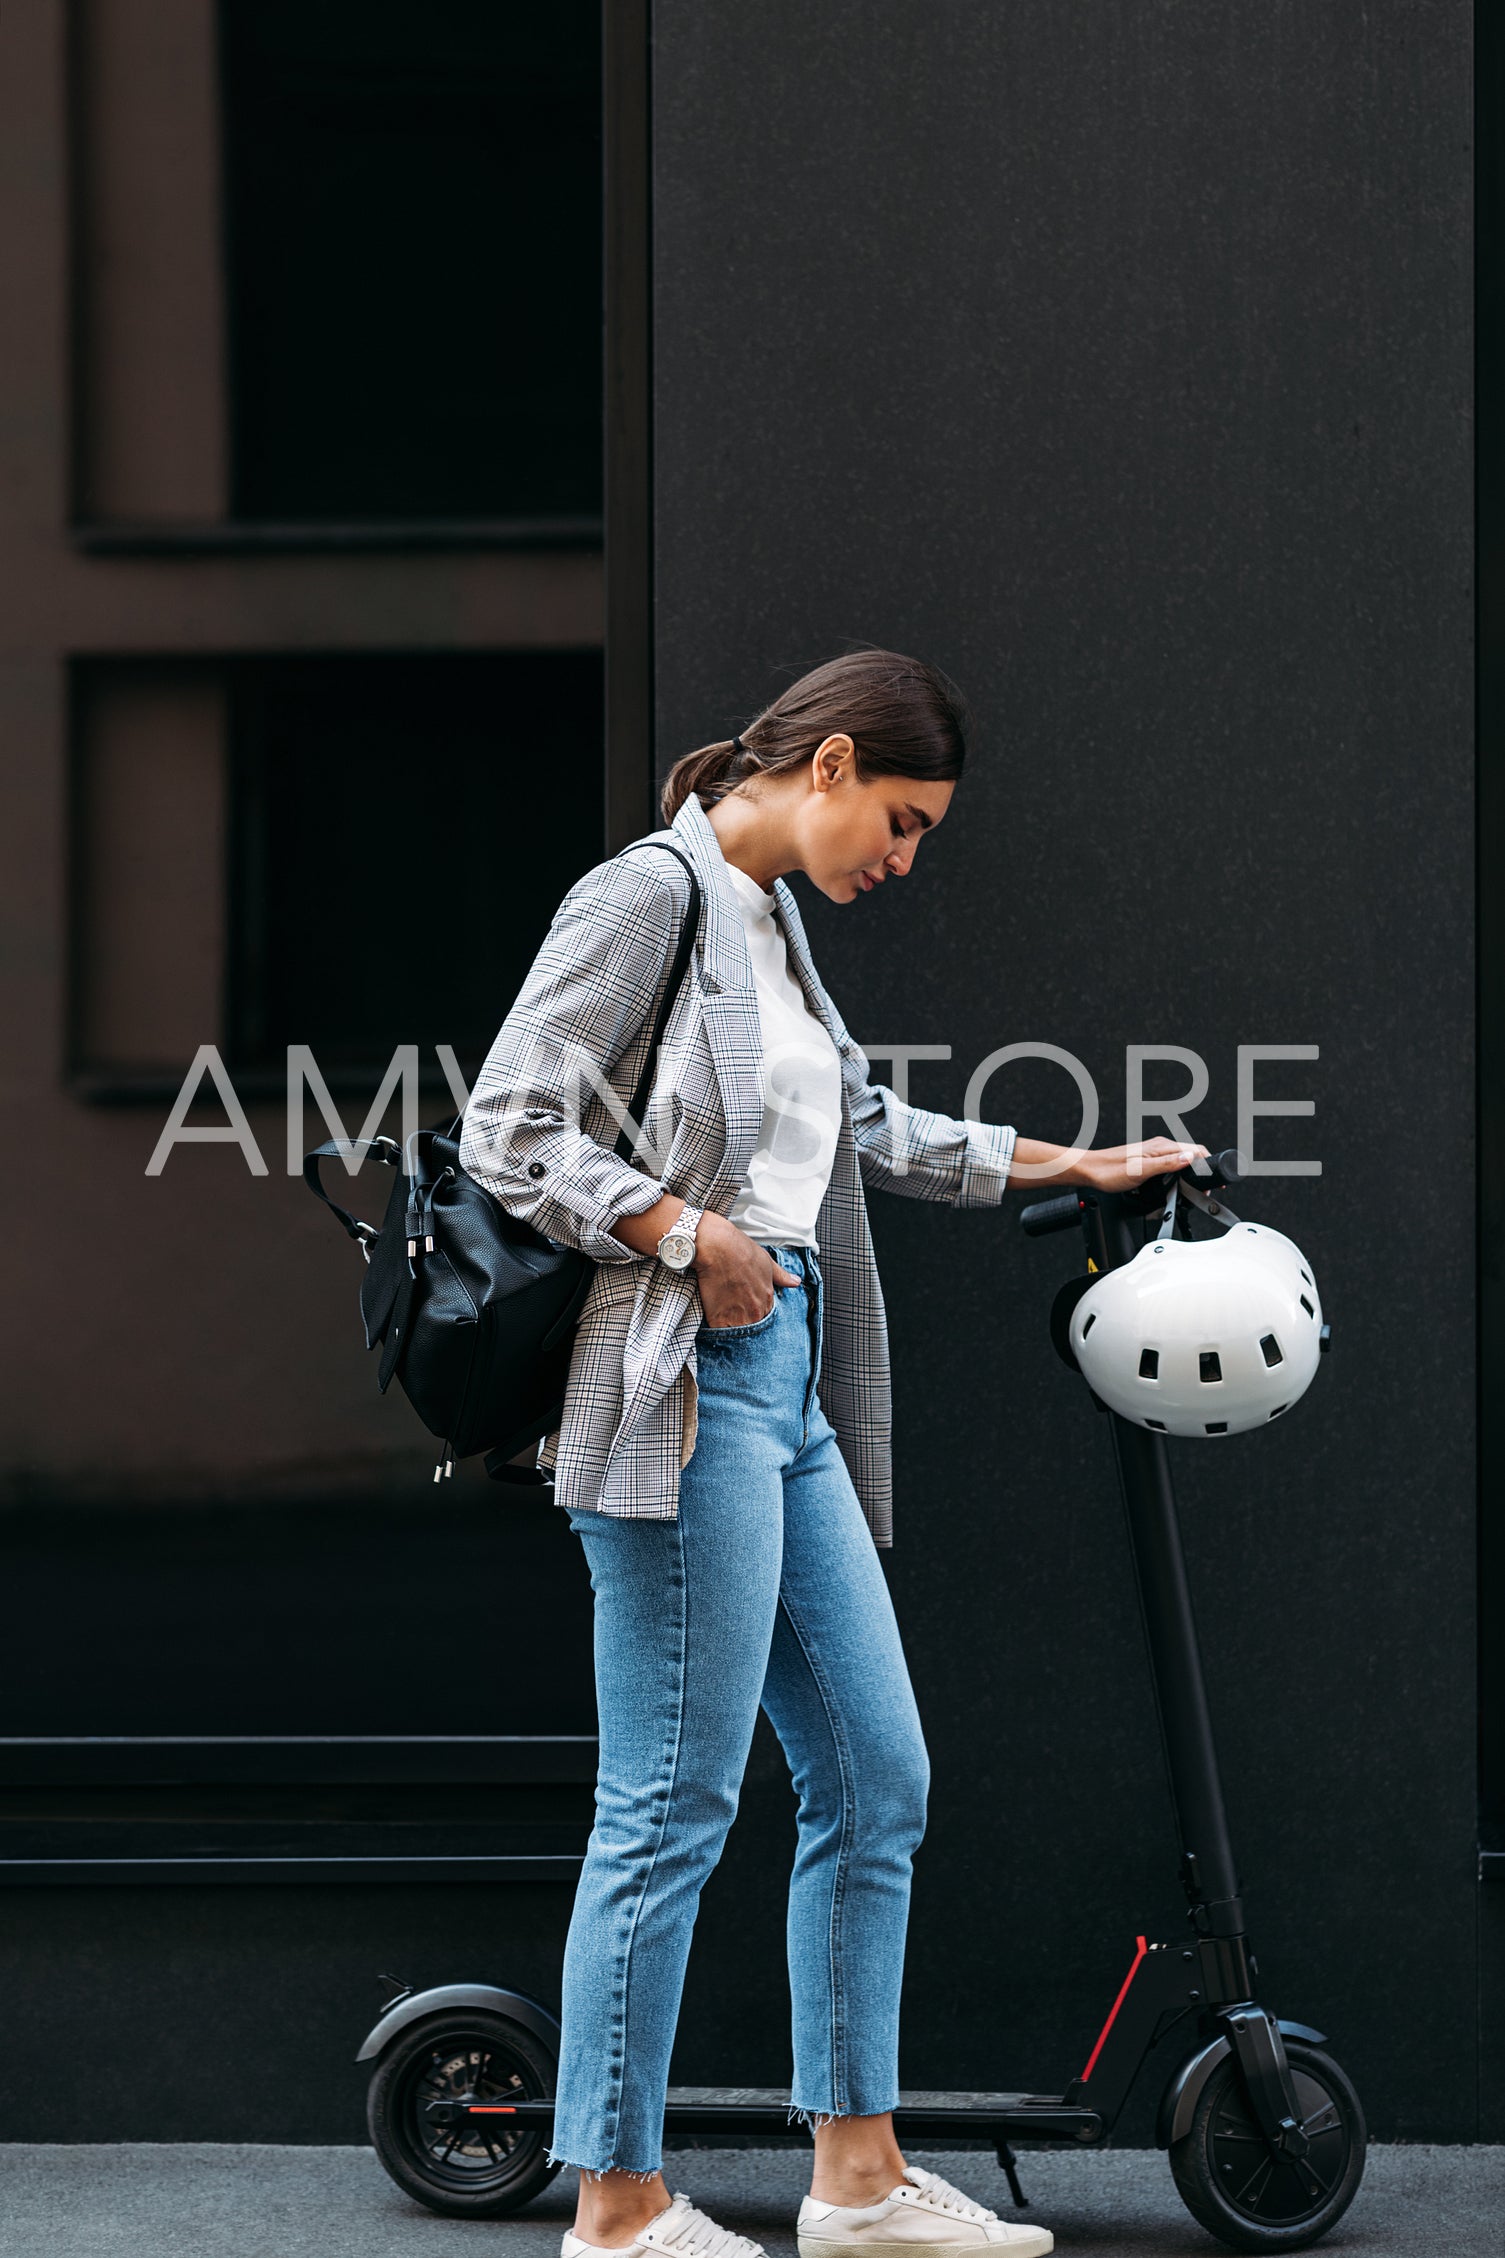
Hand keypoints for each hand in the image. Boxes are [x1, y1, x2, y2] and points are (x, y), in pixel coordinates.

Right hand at [693, 1212, 800, 1327]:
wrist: (719, 1248)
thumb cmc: (742, 1250)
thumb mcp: (766, 1261)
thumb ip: (781, 1276)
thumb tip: (796, 1282)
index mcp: (767, 1298)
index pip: (766, 1315)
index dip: (756, 1312)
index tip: (747, 1308)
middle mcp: (755, 1311)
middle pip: (752, 1326)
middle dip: (745, 1322)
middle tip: (734, 1313)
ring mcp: (738, 1316)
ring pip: (738, 1332)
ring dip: (732, 1328)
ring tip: (724, 1317)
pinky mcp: (719, 1319)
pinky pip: (720, 1333)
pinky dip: (718, 1330)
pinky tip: (715, 1321)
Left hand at [1082, 1138, 1207, 1191]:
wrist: (1090, 1170)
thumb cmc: (1109, 1171)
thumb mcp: (1141, 1171)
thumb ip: (1167, 1164)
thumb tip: (1190, 1158)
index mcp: (1162, 1146)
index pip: (1196, 1150)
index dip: (1209, 1164)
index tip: (1214, 1182)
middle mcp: (1160, 1146)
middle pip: (1192, 1155)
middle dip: (1202, 1171)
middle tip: (1204, 1191)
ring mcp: (1155, 1152)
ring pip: (1182, 1160)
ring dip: (1191, 1173)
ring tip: (1193, 1189)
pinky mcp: (1149, 1159)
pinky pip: (1171, 1164)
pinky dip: (1179, 1174)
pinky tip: (1176, 1184)